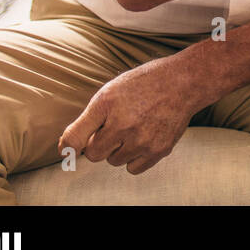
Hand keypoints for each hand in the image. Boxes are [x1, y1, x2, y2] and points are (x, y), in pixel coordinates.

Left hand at [59, 56, 203, 175]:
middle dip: (101, 143)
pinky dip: (135, 158)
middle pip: (94, 154)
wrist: (184, 82)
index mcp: (106, 104)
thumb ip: (87, 120)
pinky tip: (144, 139)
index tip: (73, 147)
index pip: (74, 139)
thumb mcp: (111, 91)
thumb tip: (65, 149)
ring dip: (120, 150)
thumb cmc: (144, 84)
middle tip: (116, 126)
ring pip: (115, 161)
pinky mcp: (159, 149)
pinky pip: (133, 168)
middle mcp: (123, 123)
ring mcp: (142, 139)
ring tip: (134, 128)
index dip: (70, 146)